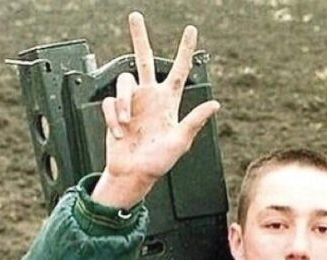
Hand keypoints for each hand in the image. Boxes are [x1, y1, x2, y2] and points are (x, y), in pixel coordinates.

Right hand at [91, 12, 218, 208]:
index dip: (185, 51)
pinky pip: (111, 102)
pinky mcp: (115, 110)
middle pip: (144, 59)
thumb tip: (215, 104)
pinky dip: (114, 118)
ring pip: (123, 81)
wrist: (132, 175)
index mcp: (168, 103)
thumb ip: (194, 121)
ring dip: (124, 103)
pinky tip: (120, 132)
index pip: (179, 71)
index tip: (191, 30)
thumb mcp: (180, 142)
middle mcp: (150, 97)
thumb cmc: (158, 163)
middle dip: (140, 37)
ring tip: (128, 124)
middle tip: (135, 16)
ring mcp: (132, 102)